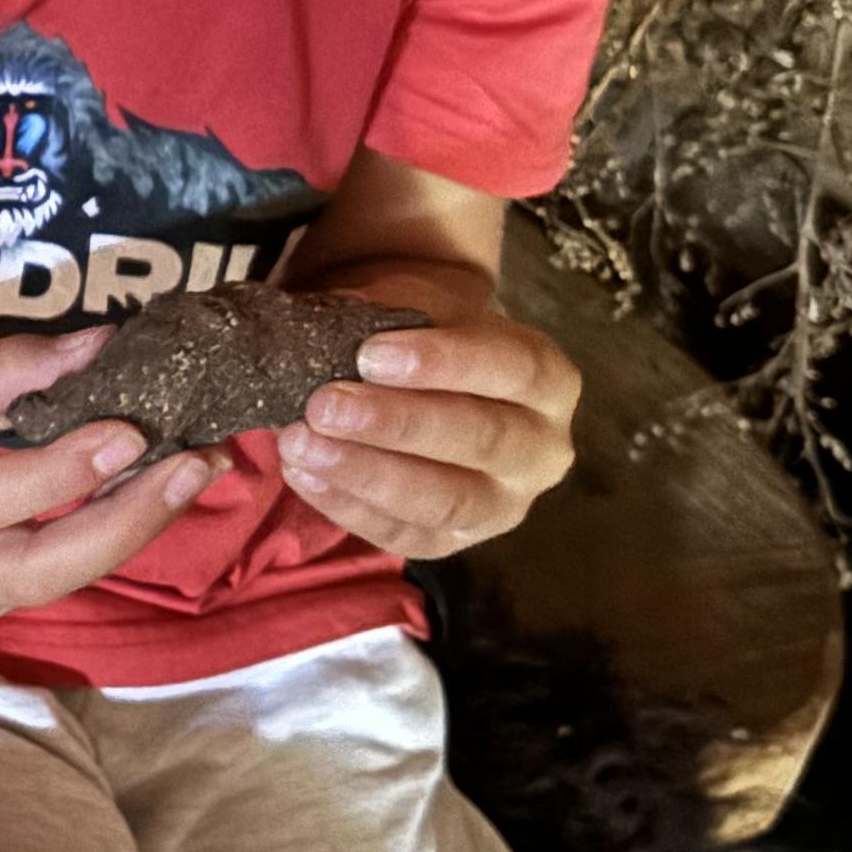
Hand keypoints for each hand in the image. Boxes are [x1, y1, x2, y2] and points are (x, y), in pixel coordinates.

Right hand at [0, 334, 221, 624]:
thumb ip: (2, 367)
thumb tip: (102, 345)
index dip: (55, 475)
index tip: (129, 431)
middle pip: (29, 570)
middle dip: (122, 525)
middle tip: (194, 466)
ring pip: (49, 584)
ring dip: (127, 532)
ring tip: (190, 472)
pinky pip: (44, 583)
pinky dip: (101, 541)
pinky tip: (145, 496)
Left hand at [277, 310, 579, 557]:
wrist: (424, 376)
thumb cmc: (426, 336)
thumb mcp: (421, 308)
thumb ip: (386, 320)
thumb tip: (320, 336)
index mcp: (550, 383)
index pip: (515, 370)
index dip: (444, 363)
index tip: (370, 354)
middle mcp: (543, 452)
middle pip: (483, 440)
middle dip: (398, 424)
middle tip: (325, 405)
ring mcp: (503, 506)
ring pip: (446, 501)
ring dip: (367, 474)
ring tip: (303, 444)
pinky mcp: (453, 543)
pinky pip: (403, 534)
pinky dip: (346, 506)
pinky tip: (302, 473)